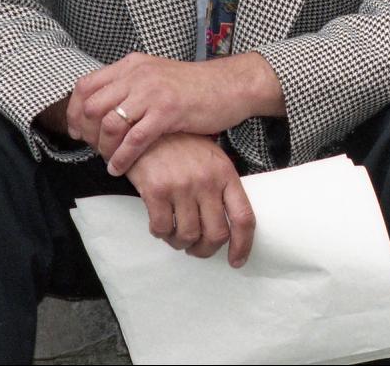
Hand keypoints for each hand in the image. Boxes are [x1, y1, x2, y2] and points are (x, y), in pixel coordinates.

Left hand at [66, 52, 283, 175]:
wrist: (230, 86)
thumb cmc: (195, 87)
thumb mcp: (156, 77)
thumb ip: (131, 86)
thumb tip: (105, 106)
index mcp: (132, 65)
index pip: (87, 85)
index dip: (74, 109)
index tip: (75, 129)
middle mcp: (138, 75)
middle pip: (92, 104)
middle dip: (85, 131)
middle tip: (89, 148)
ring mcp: (153, 92)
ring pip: (110, 123)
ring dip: (103, 147)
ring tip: (106, 160)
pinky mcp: (168, 112)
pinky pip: (134, 139)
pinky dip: (122, 157)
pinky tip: (119, 168)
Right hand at [125, 132, 255, 265]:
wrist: (146, 129)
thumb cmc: (181, 146)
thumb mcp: (211, 159)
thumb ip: (222, 187)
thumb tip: (228, 225)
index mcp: (226, 174)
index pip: (243, 217)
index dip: (243, 245)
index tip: (236, 260)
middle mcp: (206, 181)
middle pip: (216, 234)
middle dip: (206, 250)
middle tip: (196, 249)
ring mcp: (181, 186)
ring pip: (188, 236)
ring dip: (181, 243)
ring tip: (175, 235)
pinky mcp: (156, 191)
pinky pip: (162, 228)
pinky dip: (161, 233)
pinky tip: (160, 224)